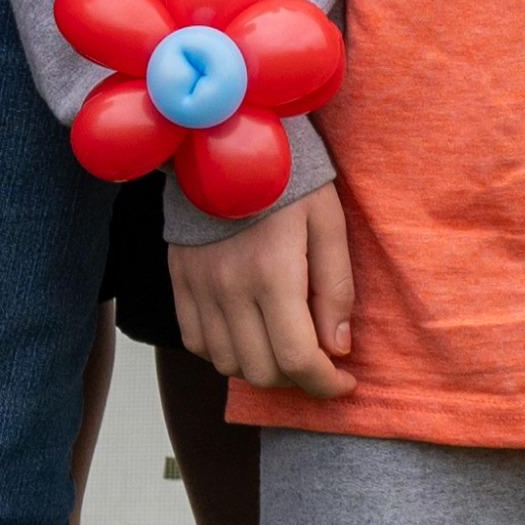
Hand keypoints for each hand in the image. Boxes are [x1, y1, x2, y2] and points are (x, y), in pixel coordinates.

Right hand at [180, 184, 355, 396]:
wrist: (224, 140)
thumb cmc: (288, 179)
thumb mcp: (329, 223)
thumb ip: (336, 288)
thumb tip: (338, 348)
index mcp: (273, 273)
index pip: (298, 358)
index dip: (326, 384)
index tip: (344, 382)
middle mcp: (230, 288)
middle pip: (263, 370)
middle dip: (299, 378)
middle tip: (319, 360)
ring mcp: (198, 287)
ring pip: (228, 365)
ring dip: (262, 368)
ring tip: (283, 346)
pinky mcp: (180, 281)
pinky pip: (196, 343)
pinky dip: (225, 353)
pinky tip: (247, 334)